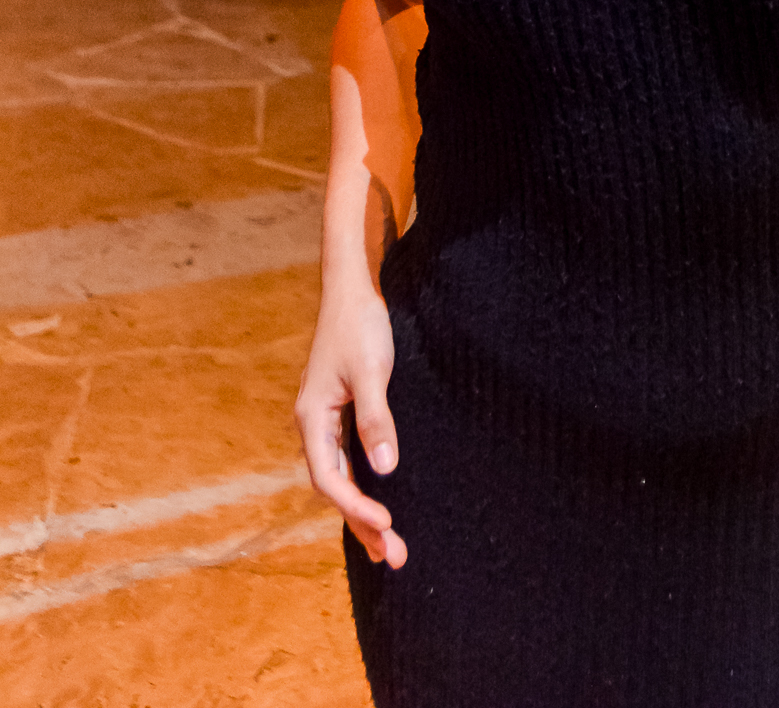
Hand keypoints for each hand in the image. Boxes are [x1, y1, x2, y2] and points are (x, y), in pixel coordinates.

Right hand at [295, 279, 407, 567]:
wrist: (352, 292)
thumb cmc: (359, 326)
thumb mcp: (370, 371)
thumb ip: (376, 419)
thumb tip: (385, 470)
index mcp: (312, 419)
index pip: (329, 478)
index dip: (356, 507)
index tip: (387, 525)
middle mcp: (314, 426)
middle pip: (334, 487)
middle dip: (362, 524)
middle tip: (395, 558)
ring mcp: (326, 422)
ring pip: (341, 479)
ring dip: (363, 513)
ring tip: (389, 549)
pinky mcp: (341, 415)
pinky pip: (348, 463)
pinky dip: (364, 488)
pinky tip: (379, 506)